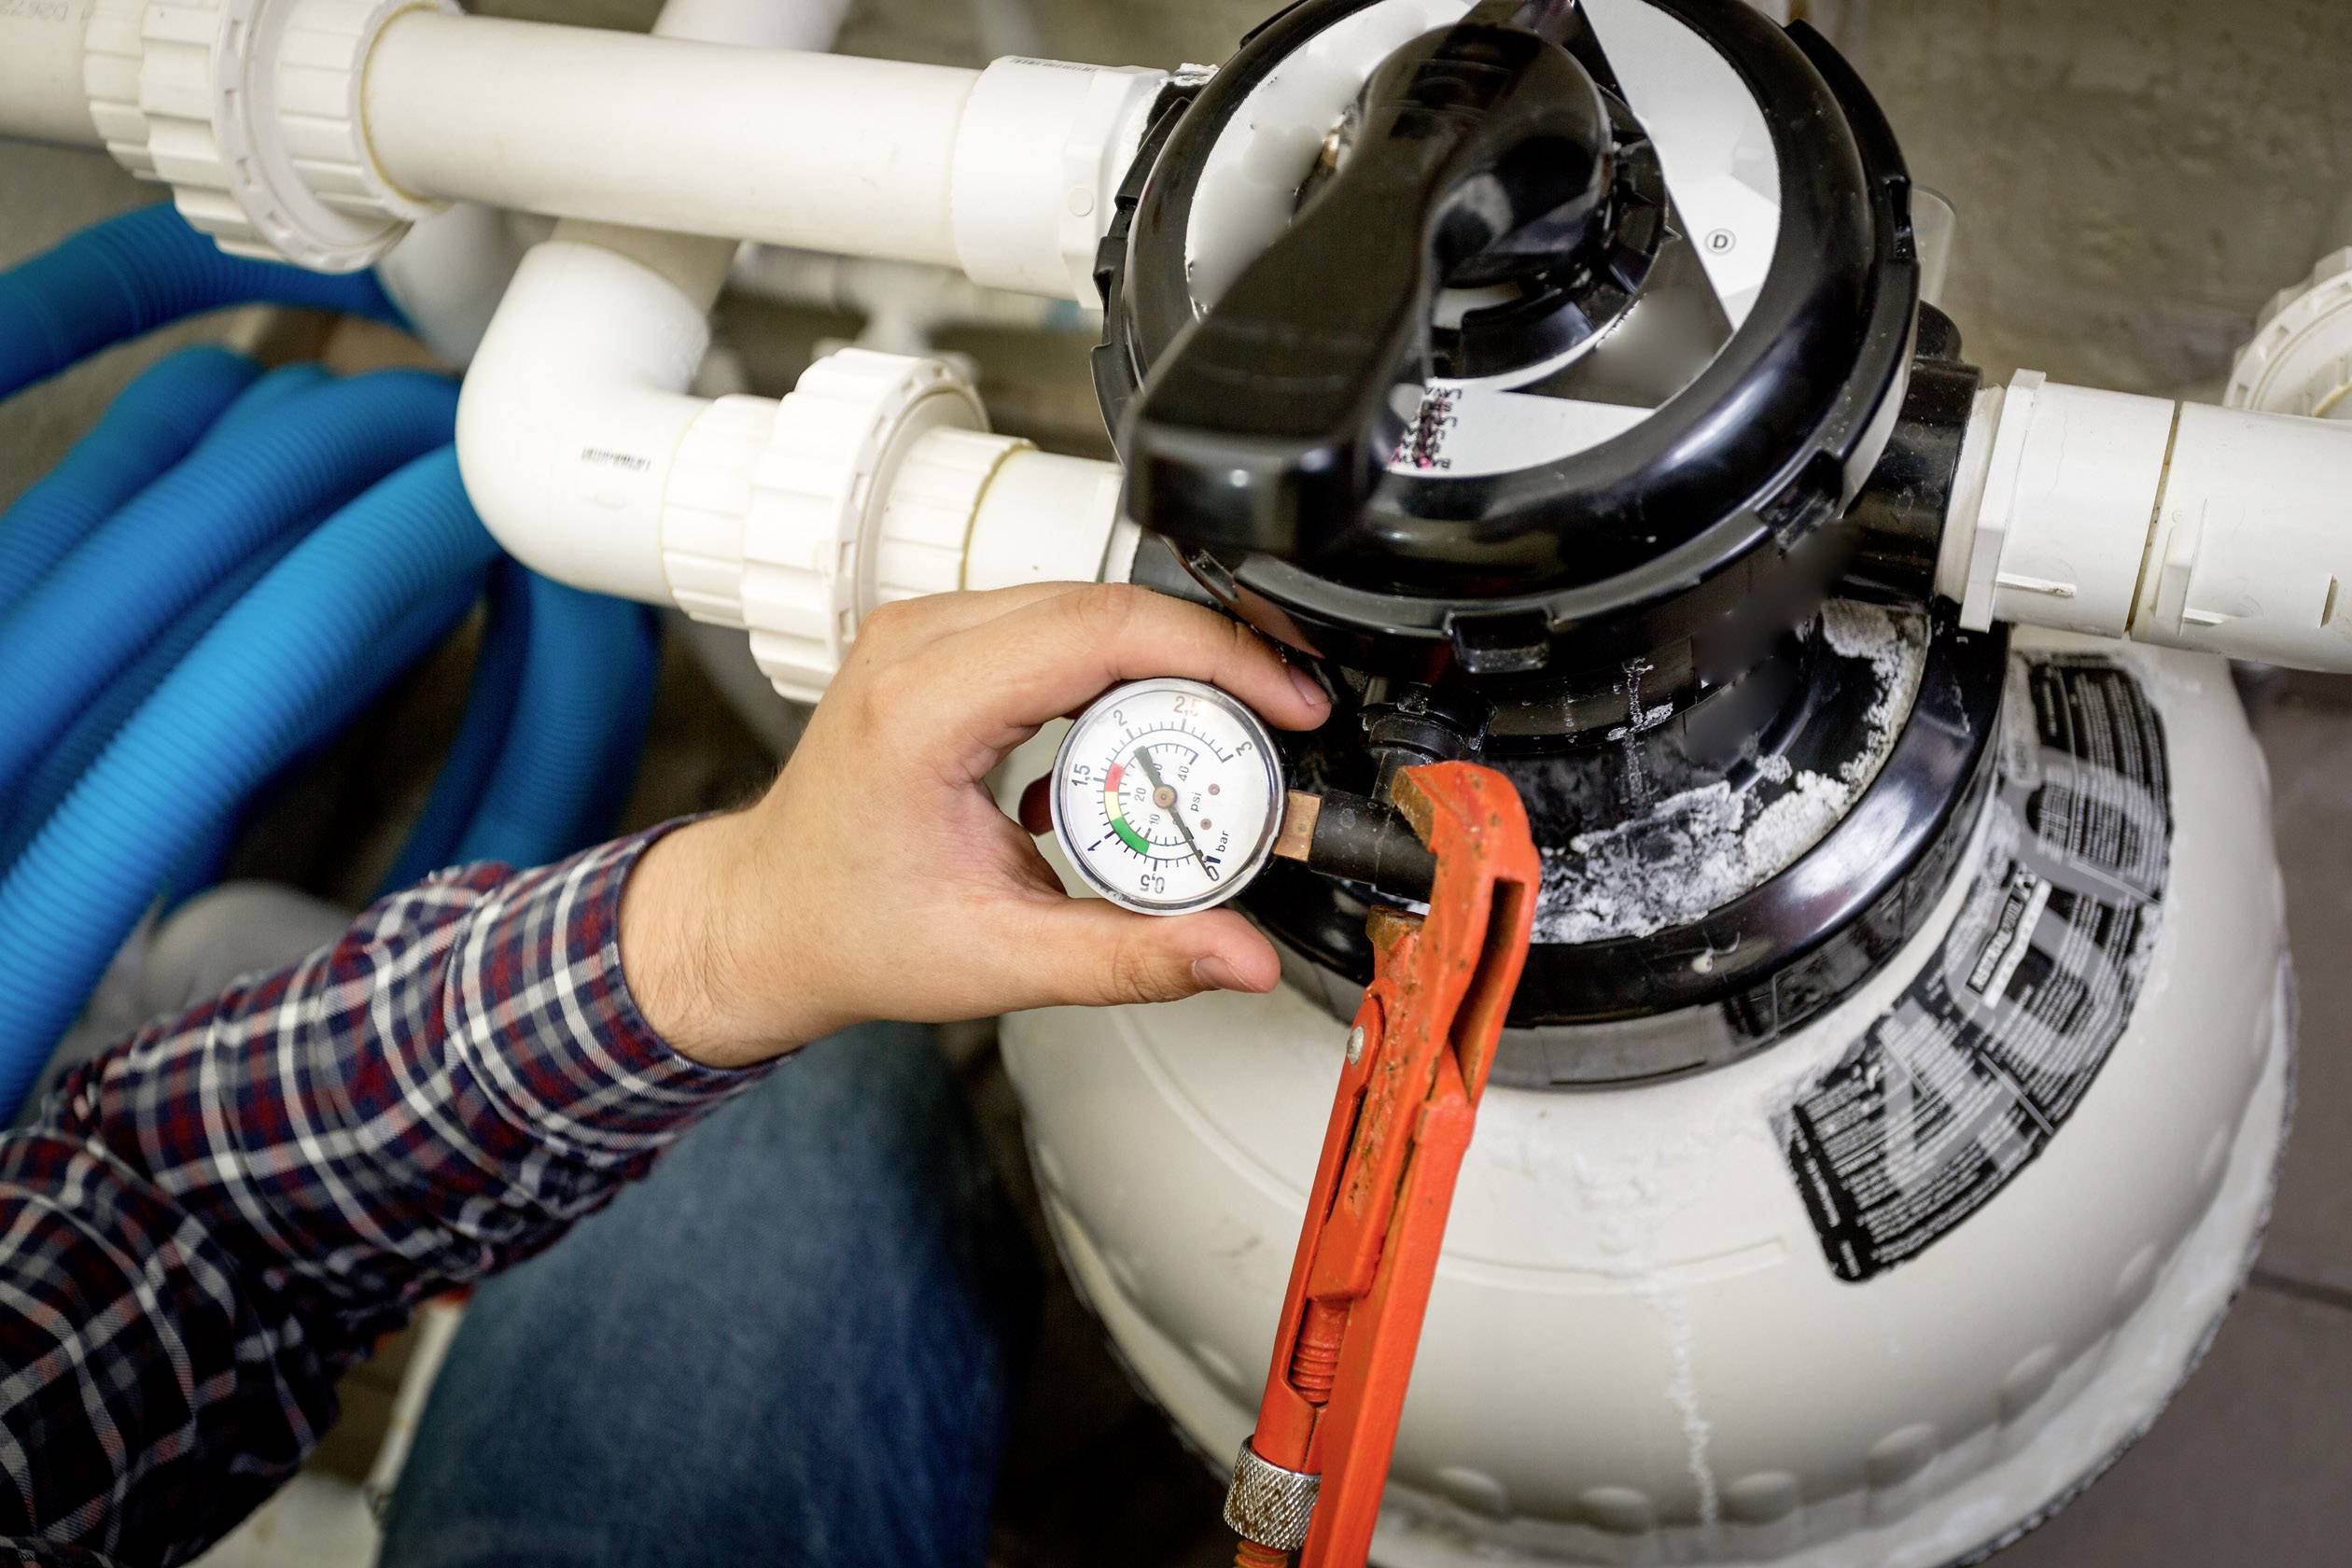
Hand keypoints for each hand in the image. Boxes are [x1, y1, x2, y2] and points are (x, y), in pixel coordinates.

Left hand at [618, 583, 1330, 1067]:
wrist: (765, 919)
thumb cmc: (848, 930)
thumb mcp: (1001, 961)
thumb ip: (1133, 959)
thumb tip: (1241, 956)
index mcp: (922, 707)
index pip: (1100, 630)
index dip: (1216, 654)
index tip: (1287, 699)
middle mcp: (916, 646)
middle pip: (1106, 602)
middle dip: (1213, 654)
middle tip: (1281, 722)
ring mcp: (923, 632)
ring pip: (1087, 601)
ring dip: (1170, 657)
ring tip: (1226, 735)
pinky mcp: (939, 641)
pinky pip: (1056, 620)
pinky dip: (1120, 665)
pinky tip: (1141, 737)